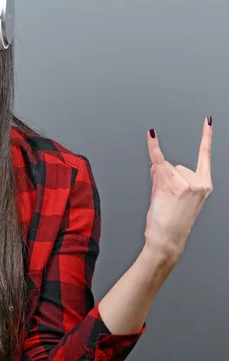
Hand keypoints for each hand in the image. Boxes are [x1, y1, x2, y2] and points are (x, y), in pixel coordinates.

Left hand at [144, 117, 213, 263]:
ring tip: (162, 201)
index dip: (206, 137)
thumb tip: (156, 163)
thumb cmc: (171, 222)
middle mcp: (199, 182)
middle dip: (165, 179)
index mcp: (204, 186)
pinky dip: (153, 146)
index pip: (205, 156)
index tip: (208, 121)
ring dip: (157, 182)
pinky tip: (151, 134)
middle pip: (174, 166)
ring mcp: (185, 182)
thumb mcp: (174, 197)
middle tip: (167, 199)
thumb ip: (167, 177)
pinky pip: (158, 159)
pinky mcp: (170, 183)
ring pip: (163, 169)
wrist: (167, 239)